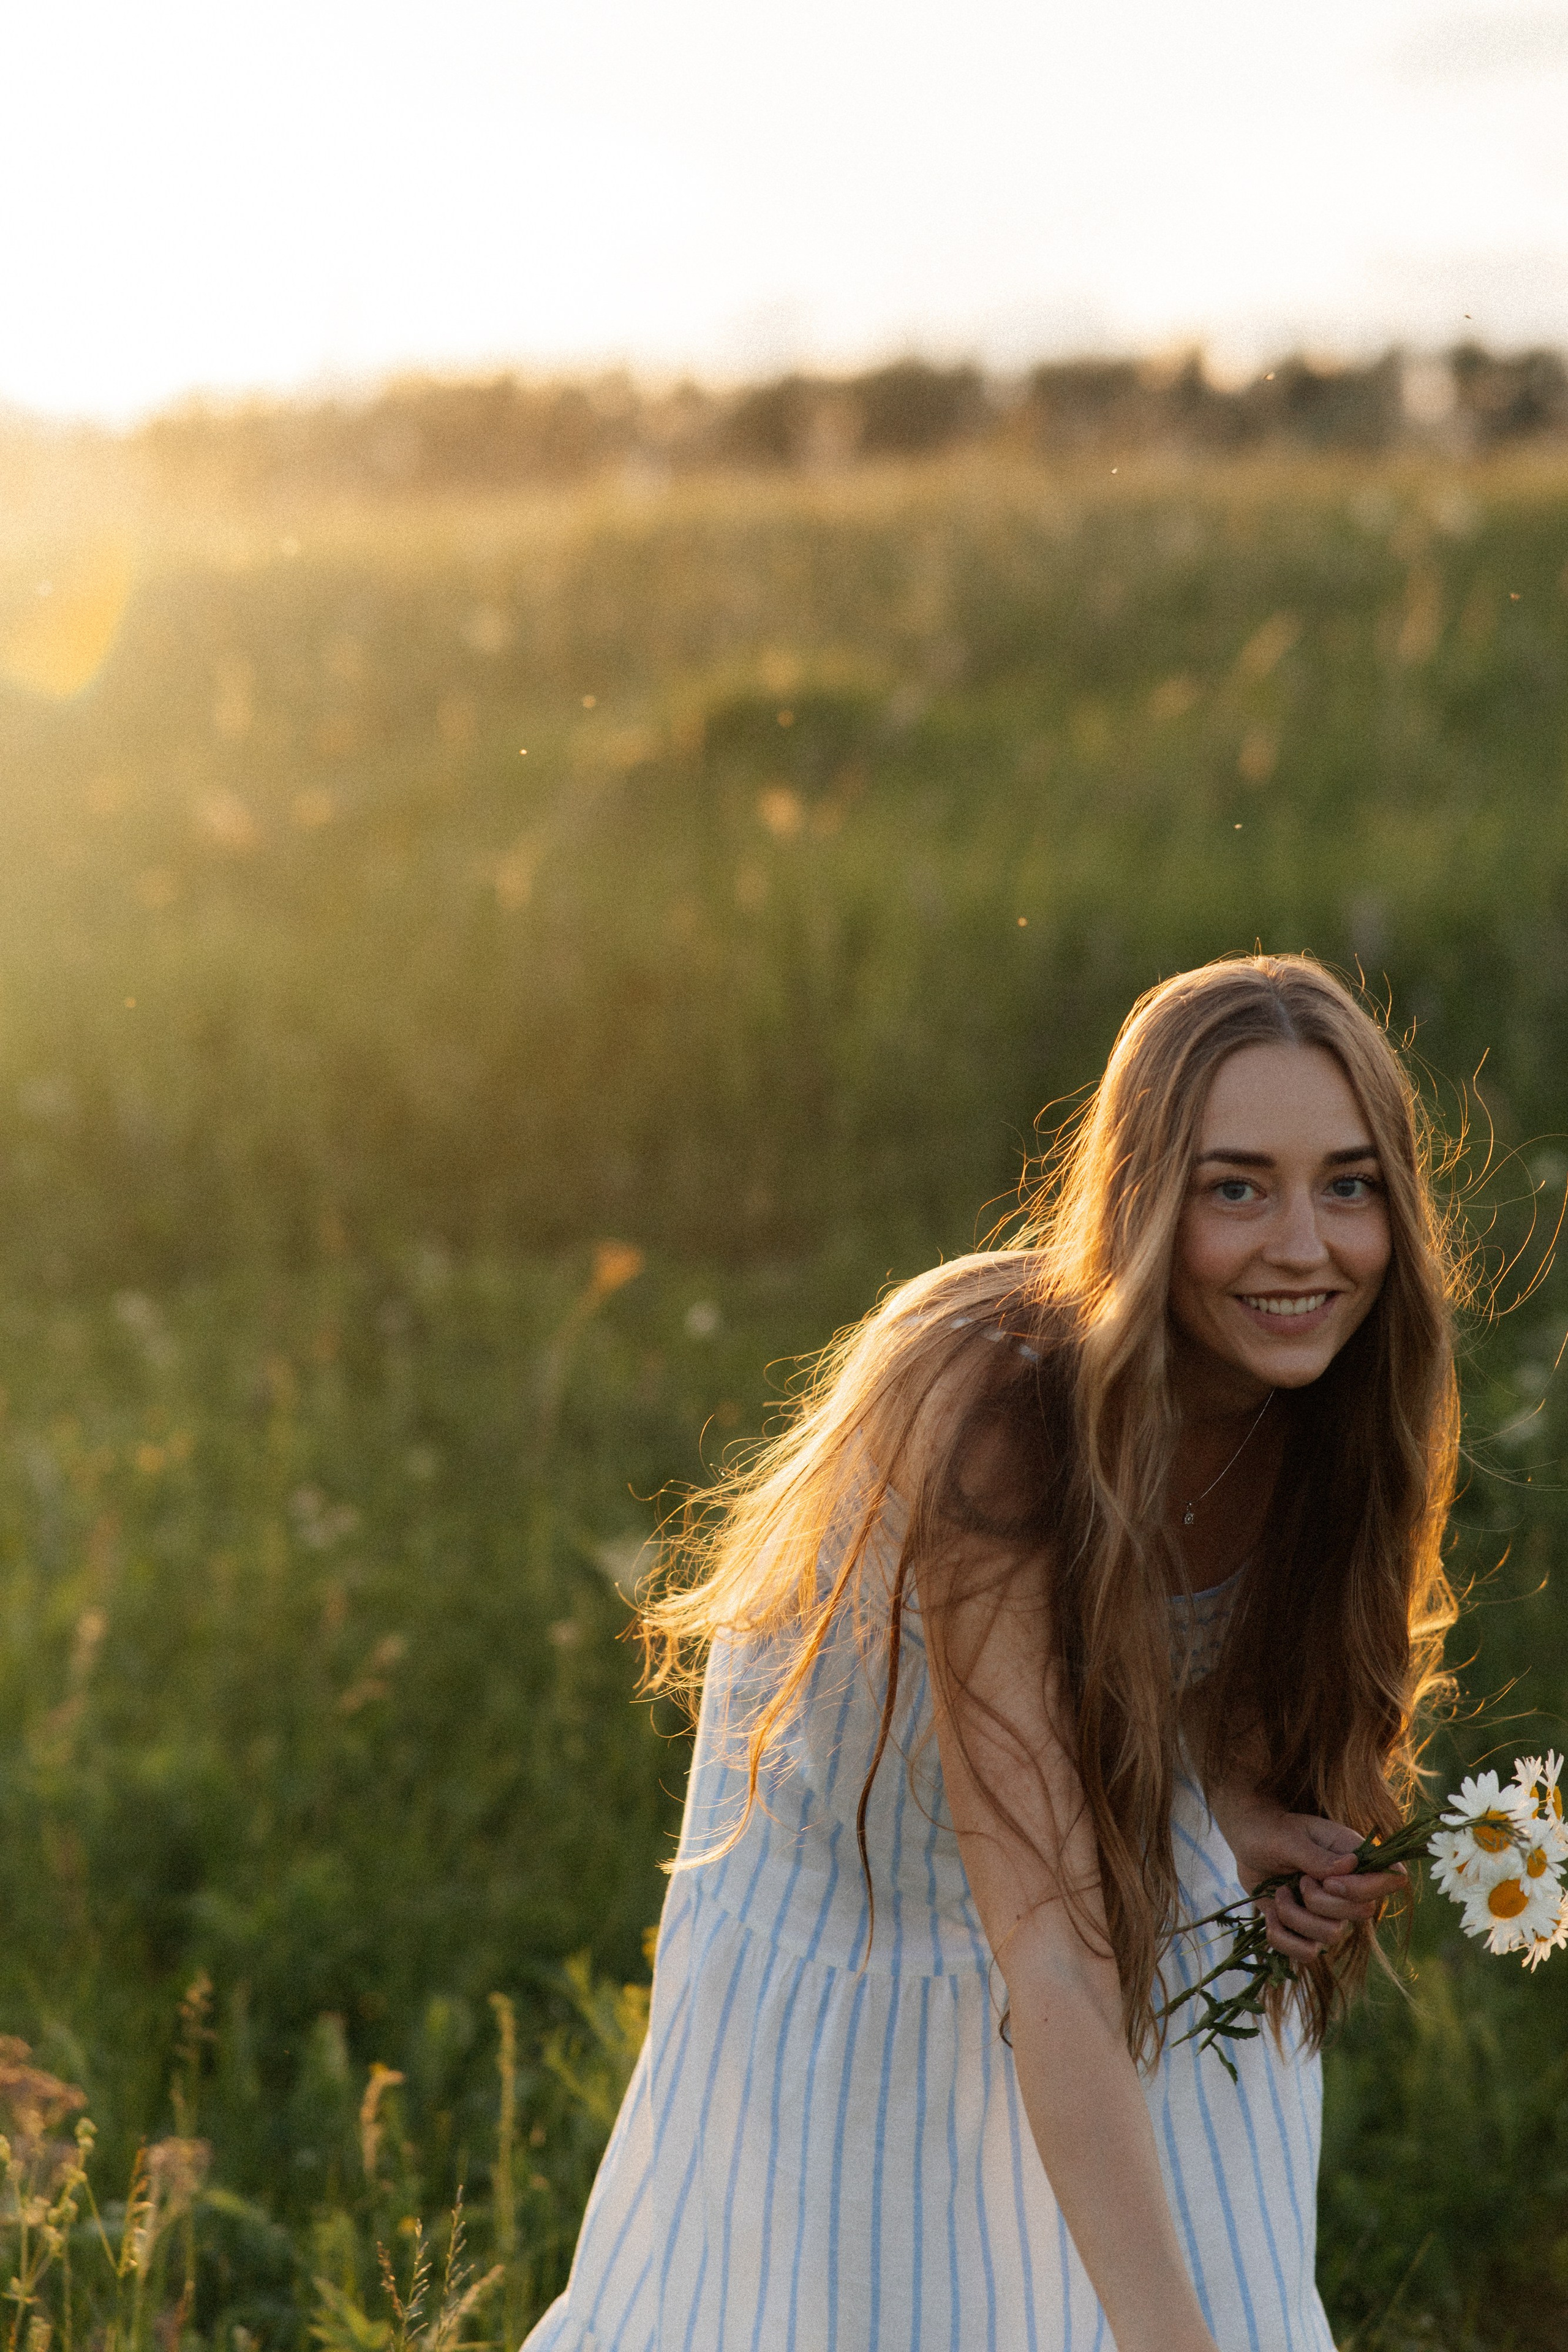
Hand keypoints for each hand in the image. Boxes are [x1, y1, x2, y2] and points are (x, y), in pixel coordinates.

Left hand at [1208, 1778, 1405, 1963]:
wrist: (1248, 1843)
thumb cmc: (1271, 1831)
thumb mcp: (1289, 1838)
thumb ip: (1316, 1855)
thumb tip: (1351, 1865)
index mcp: (1353, 1855)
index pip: (1391, 1878)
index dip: (1364, 1888)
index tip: (1329, 1881)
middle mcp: (1349, 1887)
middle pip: (1361, 1913)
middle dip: (1321, 1901)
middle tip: (1299, 1880)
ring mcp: (1330, 1912)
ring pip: (1332, 1936)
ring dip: (1296, 1916)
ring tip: (1280, 1893)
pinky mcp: (1307, 1930)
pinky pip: (1306, 1953)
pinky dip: (1283, 1939)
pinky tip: (1271, 1916)